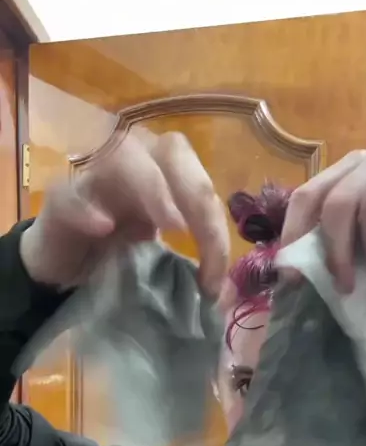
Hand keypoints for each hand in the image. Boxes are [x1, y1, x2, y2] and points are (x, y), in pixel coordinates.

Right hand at [20, 132, 229, 297]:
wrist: (65, 267)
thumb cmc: (118, 257)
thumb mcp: (162, 261)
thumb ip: (193, 268)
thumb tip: (227, 294)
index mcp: (166, 178)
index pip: (202, 185)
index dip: (215, 228)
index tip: (213, 281)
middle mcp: (135, 166)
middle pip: (173, 151)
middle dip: (194, 193)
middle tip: (198, 238)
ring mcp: (95, 177)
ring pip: (124, 153)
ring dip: (152, 186)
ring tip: (168, 225)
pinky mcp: (58, 201)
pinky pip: (70, 192)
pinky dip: (87, 207)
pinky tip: (102, 229)